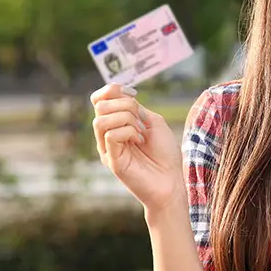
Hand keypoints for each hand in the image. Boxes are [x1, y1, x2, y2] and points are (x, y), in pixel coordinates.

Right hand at [91, 84, 183, 212]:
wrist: (172, 180)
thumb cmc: (165, 153)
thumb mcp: (153, 122)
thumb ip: (136, 109)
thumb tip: (121, 96)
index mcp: (116, 124)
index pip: (99, 99)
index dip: (111, 90)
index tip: (133, 93)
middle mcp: (107, 135)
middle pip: (100, 106)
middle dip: (125, 105)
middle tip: (142, 121)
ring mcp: (107, 148)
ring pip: (100, 120)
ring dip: (126, 119)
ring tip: (140, 132)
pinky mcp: (112, 160)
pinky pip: (111, 135)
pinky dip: (128, 132)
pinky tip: (139, 141)